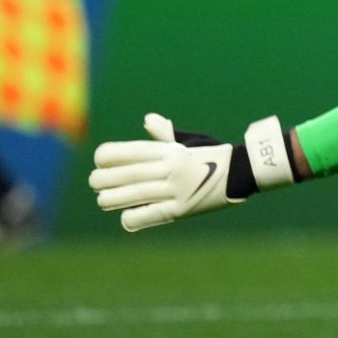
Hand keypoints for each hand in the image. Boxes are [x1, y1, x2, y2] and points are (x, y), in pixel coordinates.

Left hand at [89, 113, 294, 231]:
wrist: (242, 172)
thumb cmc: (212, 155)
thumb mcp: (190, 141)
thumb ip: (165, 134)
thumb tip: (148, 120)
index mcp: (170, 151)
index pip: (130, 151)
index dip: (108, 156)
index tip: (100, 160)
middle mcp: (171, 169)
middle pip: (126, 174)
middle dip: (103, 179)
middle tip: (95, 182)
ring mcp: (176, 190)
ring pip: (133, 195)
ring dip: (111, 199)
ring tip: (103, 200)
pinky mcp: (181, 209)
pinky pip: (149, 215)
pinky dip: (133, 217)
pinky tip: (126, 216)